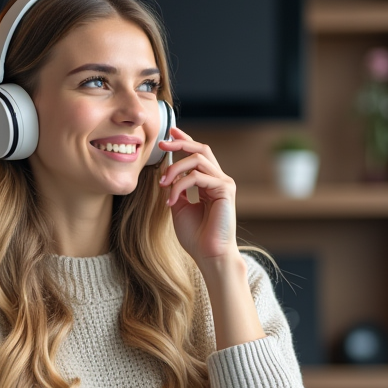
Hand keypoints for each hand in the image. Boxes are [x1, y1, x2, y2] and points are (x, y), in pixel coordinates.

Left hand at [158, 127, 238, 263]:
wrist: (208, 254)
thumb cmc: (195, 236)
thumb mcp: (179, 208)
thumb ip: (176, 189)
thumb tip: (166, 174)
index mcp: (209, 183)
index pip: (198, 155)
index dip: (184, 141)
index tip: (169, 133)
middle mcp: (218, 179)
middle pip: (201, 149)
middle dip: (180, 143)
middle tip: (162, 144)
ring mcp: (224, 183)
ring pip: (197, 160)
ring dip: (175, 169)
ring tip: (163, 184)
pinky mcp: (225, 189)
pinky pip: (198, 177)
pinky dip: (180, 186)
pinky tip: (171, 200)